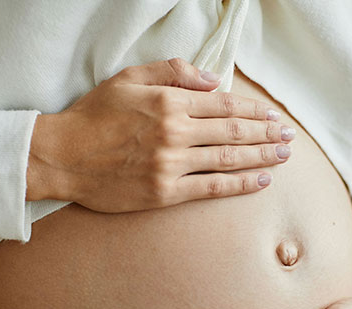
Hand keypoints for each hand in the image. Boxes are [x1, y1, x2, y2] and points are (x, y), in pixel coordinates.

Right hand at [26, 57, 295, 211]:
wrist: (62, 157)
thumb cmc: (94, 116)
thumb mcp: (128, 79)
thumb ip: (172, 72)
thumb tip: (214, 80)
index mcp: (169, 101)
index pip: (225, 104)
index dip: (255, 110)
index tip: (273, 115)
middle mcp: (176, 132)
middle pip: (234, 131)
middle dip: (266, 133)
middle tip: (289, 136)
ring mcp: (172, 164)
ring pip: (229, 158)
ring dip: (262, 157)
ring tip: (283, 156)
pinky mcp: (166, 192)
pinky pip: (212, 188)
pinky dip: (240, 184)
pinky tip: (261, 181)